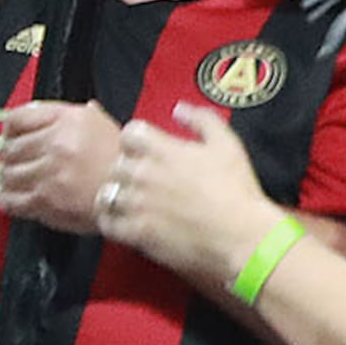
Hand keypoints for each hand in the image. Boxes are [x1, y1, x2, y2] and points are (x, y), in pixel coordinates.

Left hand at [0, 102, 121, 232]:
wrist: (137, 197)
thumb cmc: (127, 164)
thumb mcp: (105, 125)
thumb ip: (75, 116)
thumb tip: (49, 113)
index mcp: (70, 120)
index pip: (18, 118)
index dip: (12, 128)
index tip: (14, 135)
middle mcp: (57, 143)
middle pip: (10, 148)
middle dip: (15, 157)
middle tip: (25, 162)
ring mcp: (48, 173)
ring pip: (8, 175)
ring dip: (14, 180)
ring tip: (27, 181)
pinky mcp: (44, 201)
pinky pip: (10, 199)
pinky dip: (12, 200)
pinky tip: (23, 198)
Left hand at [98, 105, 285, 288]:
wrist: (239, 234)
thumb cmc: (236, 191)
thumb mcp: (228, 144)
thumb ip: (202, 120)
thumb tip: (179, 110)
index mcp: (164, 150)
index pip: (130, 133)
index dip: (137, 139)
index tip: (145, 148)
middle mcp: (144, 174)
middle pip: (117, 163)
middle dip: (129, 168)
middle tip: (144, 177)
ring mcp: (136, 204)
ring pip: (107, 193)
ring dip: (117, 194)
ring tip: (132, 199)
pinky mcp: (135, 232)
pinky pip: (107, 223)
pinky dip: (111, 220)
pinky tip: (122, 220)